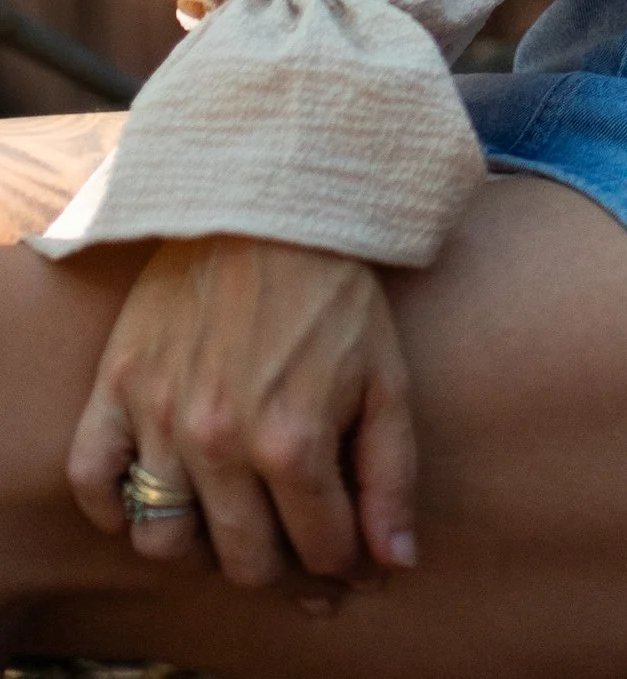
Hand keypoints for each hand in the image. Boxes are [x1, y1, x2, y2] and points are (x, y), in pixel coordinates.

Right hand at [66, 234, 419, 604]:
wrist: (269, 200)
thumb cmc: (335, 291)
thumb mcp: (386, 376)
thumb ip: (390, 476)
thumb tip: (393, 562)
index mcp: (293, 440)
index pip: (317, 552)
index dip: (341, 563)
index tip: (346, 554)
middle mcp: (220, 440)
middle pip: (242, 562)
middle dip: (280, 565)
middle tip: (291, 543)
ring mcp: (160, 416)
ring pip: (165, 543)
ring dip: (200, 548)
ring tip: (229, 520)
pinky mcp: (118, 386)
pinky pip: (93, 482)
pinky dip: (114, 508)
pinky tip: (154, 496)